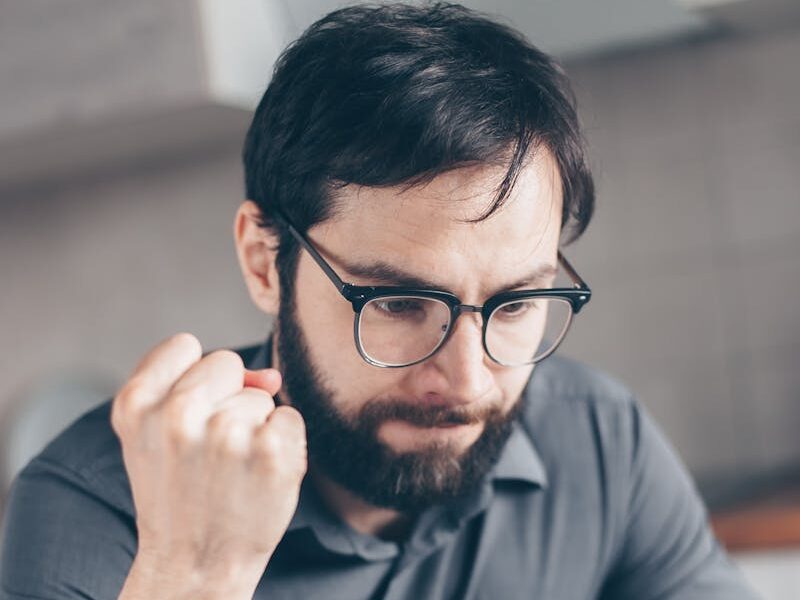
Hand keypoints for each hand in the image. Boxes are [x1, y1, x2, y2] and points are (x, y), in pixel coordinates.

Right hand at [112, 333, 306, 597]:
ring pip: (261, 395)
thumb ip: (193, 384)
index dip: (193, 377)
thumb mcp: (154, 434)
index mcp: (137, 404)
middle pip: (226, 362)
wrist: (195, 564)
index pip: (184, 345)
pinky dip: (284, 444)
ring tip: (232, 470)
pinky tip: (259, 476)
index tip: (189, 414)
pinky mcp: (271, 451)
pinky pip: (290, 417)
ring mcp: (227, 432)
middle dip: (227, 397)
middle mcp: (178, 414)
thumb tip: (272, 376)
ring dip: (255, 426)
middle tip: (211, 449)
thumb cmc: (180, 493)